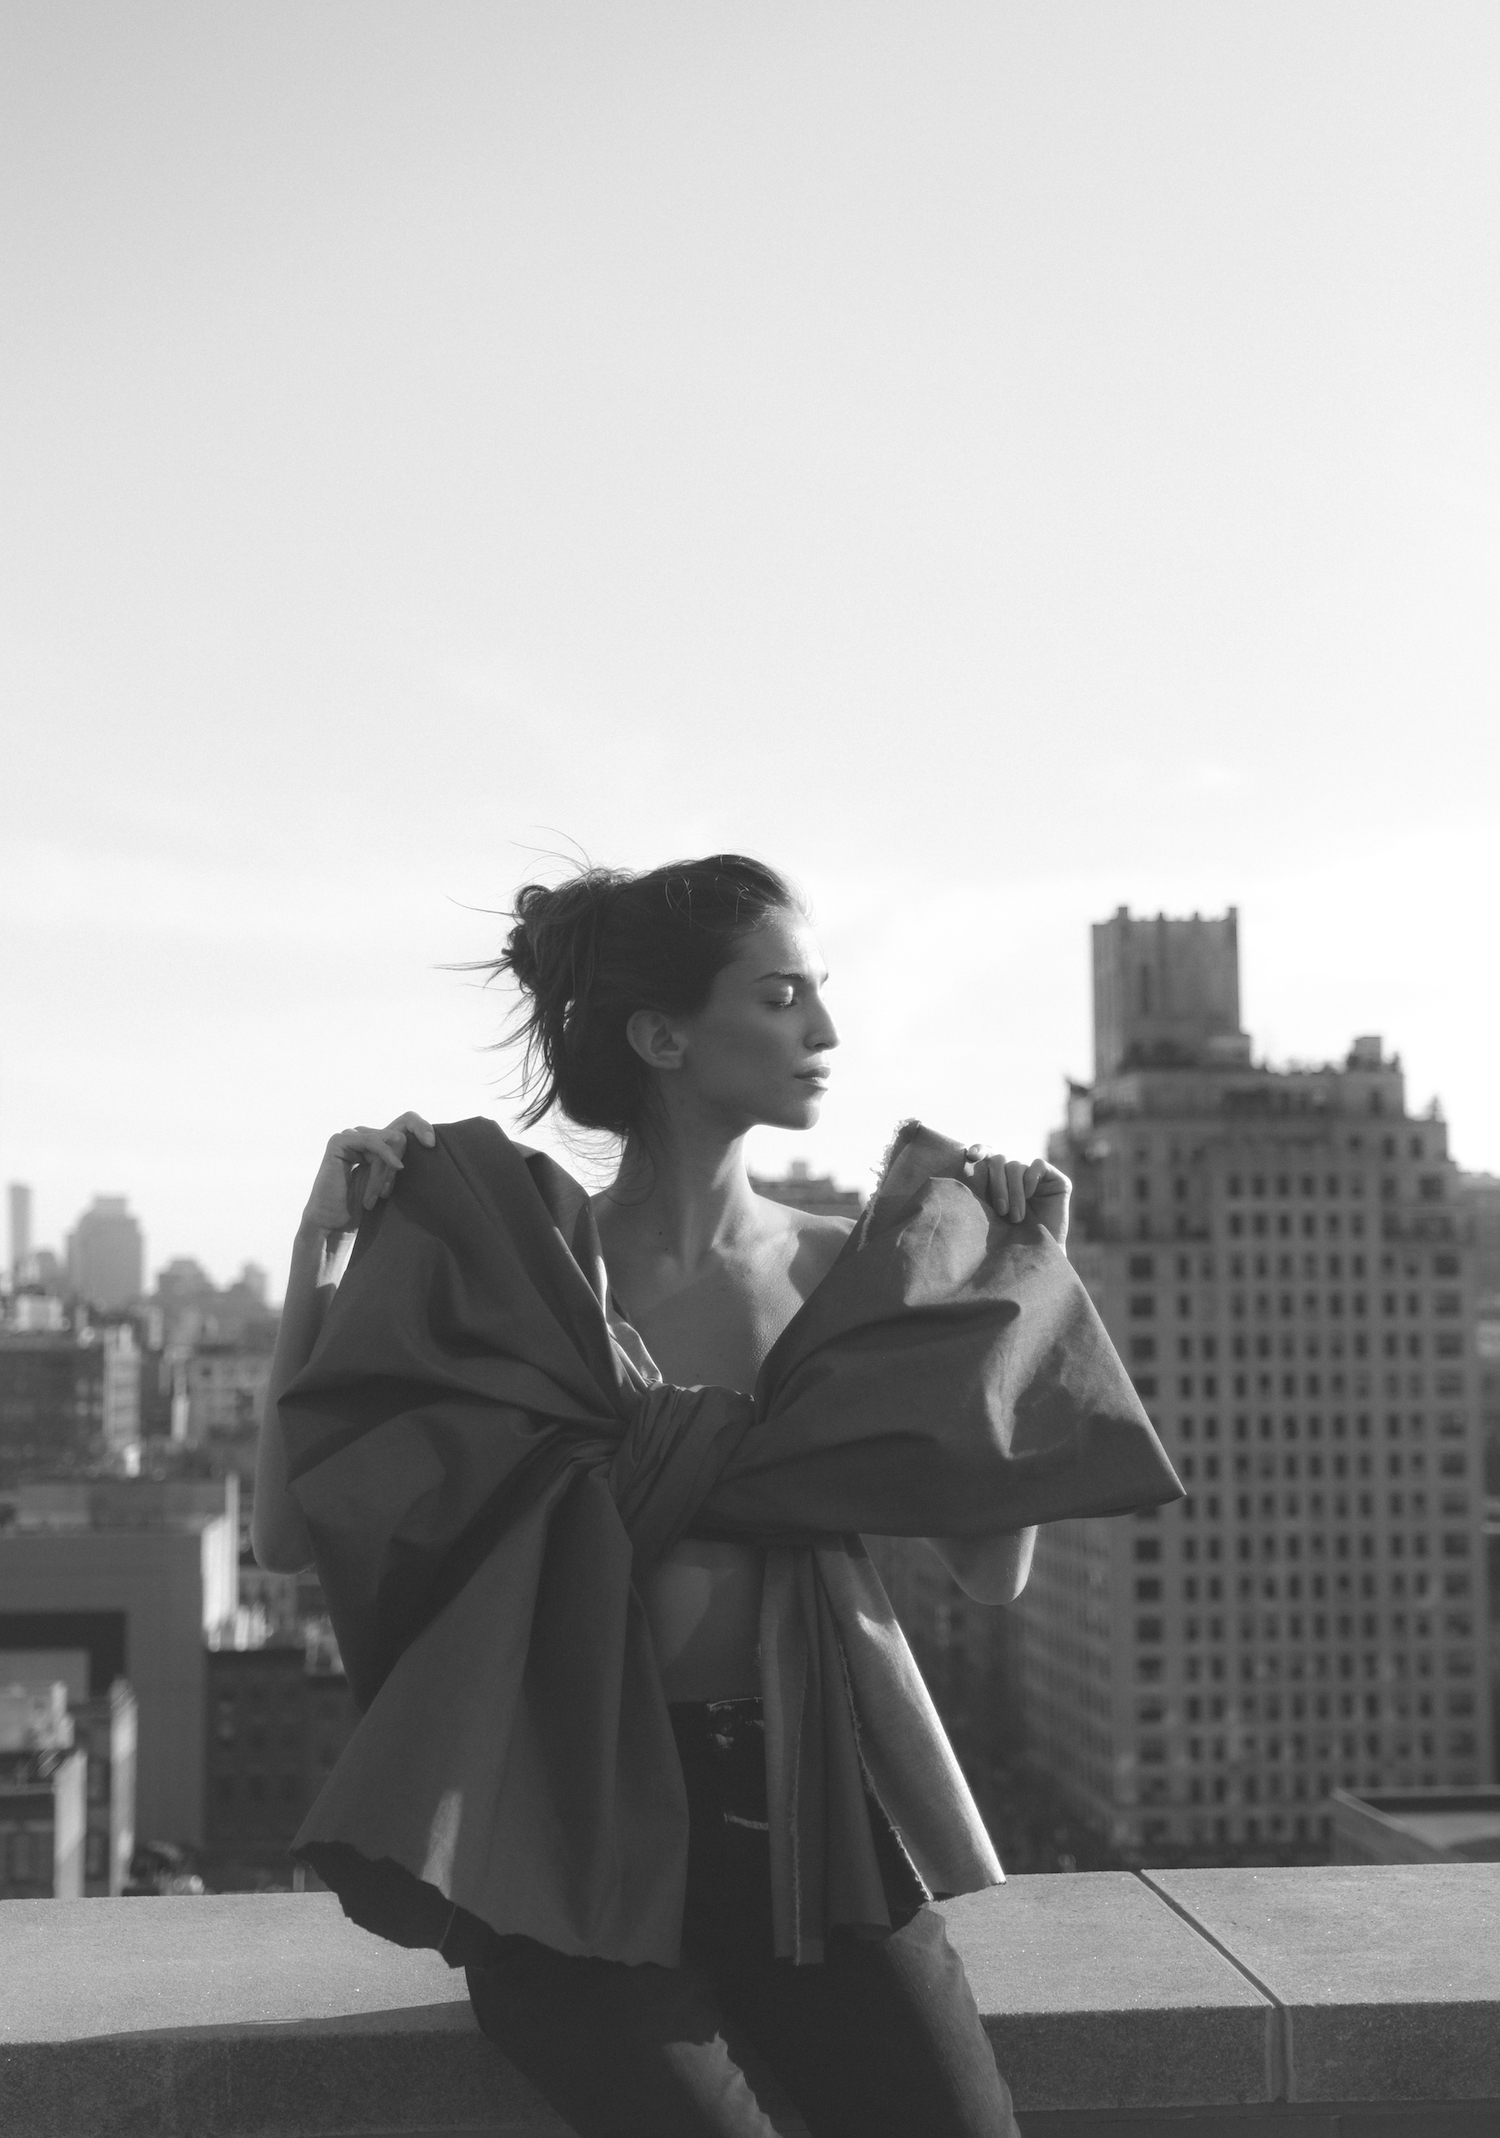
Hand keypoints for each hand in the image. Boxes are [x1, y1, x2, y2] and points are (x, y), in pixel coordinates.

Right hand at [302, 1112, 435, 1233]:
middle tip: (387, 1192)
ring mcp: (350, 1136)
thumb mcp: (391, 1181)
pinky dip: (383, 1159)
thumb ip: (402, 1161)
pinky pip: (373, 1142)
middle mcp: (364, 1136)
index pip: (404, 1122)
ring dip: (387, 1170)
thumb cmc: (362, 1207)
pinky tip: (390, 1170)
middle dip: (398, 1165)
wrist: (334, 1224)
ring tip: (379, 1194)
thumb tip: (430, 1144)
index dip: (421, 1127)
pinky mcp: (339, 1141)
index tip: (432, 1144)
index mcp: (376, 1143)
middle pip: (398, 1135)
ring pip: (388, 1140)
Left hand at [963, 1146, 1070, 1247]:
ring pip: (1016, 1166)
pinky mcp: (1056, 1179)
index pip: (988, 1155)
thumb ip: (979, 1193)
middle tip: (1000, 1211)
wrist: (1038, 1257)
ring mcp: (1037, 1176)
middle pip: (999, 1160)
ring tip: (1016, 1217)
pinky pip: (1038, 1165)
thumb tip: (963, 1163)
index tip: (970, 1157)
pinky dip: (1030, 1179)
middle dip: (997, 1184)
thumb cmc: (1009, 1240)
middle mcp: (1017, 1175)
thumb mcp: (989, 1216)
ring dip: (1014, 1191)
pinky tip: (1029, 1196)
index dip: (980, 1150)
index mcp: (999, 1179)